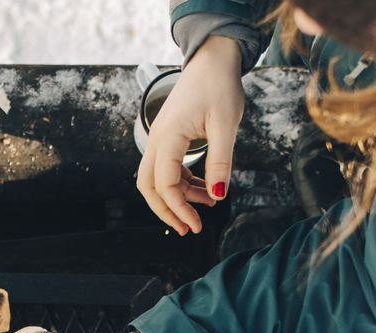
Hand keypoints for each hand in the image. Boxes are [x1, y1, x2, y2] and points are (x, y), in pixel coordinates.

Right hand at [136, 36, 243, 234]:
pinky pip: (167, 168)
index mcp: (168, 136)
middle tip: (188, 229)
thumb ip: (220, 162)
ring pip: (156, 179)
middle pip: (149, 187)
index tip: (197, 226)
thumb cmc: (219, 86)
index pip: (164, 184)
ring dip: (177, 197)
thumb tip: (218, 195)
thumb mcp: (226, 125)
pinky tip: (203, 188)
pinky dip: (182, 183)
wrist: (212, 60)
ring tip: (207, 205)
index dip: (179, 209)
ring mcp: (160, 139)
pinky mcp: (168, 138)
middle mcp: (157, 140)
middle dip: (166, 211)